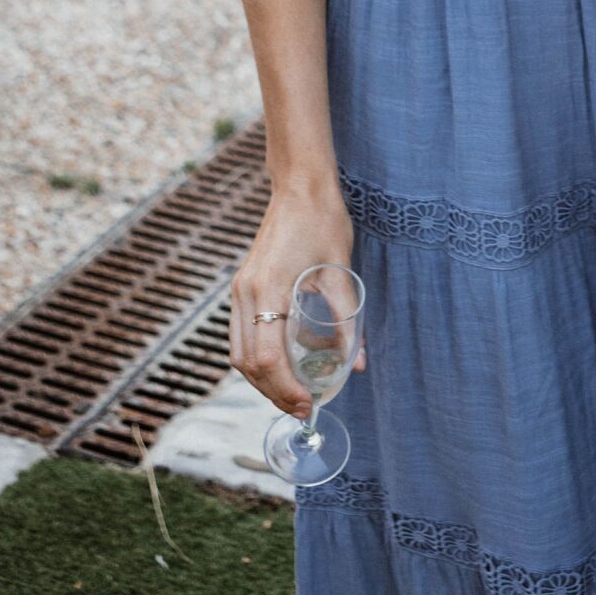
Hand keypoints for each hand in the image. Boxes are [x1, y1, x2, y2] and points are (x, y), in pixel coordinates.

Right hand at [229, 186, 361, 417]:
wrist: (300, 187)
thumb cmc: (324, 222)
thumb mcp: (341, 273)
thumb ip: (348, 322)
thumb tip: (357, 364)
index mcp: (268, 289)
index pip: (268, 357)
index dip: (286, 388)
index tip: (308, 404)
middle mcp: (245, 293)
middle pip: (248, 363)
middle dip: (273, 391)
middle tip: (302, 408)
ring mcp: (239, 290)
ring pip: (239, 353)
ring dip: (262, 378)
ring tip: (293, 392)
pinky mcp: (242, 286)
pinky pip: (242, 334)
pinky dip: (258, 357)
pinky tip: (284, 363)